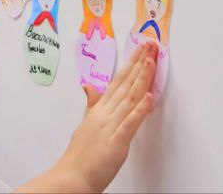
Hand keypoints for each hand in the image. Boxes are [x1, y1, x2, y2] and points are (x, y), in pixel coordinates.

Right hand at [18, 41, 156, 192]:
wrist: (71, 178)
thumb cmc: (79, 155)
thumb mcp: (85, 124)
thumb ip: (91, 104)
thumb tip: (89, 86)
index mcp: (100, 109)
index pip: (118, 81)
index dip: (131, 64)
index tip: (140, 49)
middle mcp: (106, 114)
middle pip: (126, 84)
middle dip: (140, 63)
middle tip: (150, 44)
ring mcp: (111, 126)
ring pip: (129, 98)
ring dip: (141, 78)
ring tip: (151, 61)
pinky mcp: (116, 142)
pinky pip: (130, 123)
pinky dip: (140, 109)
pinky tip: (149, 96)